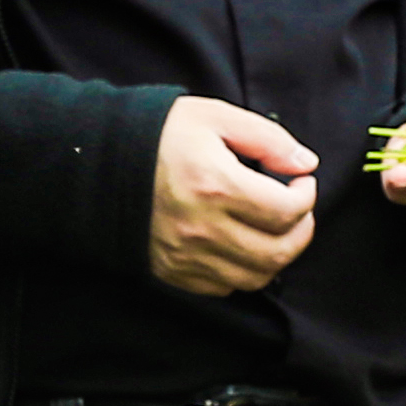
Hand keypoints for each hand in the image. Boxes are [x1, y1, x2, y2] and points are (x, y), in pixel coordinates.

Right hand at [148, 97, 320, 296]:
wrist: (99, 161)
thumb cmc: (158, 135)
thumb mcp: (214, 117)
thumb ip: (268, 139)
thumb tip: (306, 164)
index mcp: (216, 184)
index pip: (286, 210)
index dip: (306, 196)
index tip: (301, 182)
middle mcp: (202, 227)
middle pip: (278, 251)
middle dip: (301, 231)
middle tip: (297, 210)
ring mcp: (186, 254)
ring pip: (255, 277)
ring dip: (277, 256)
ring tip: (275, 230)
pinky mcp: (172, 270)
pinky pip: (224, 287)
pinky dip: (243, 271)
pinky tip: (241, 244)